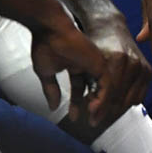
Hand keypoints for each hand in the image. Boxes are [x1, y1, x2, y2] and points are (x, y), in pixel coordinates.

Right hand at [29, 5, 106, 123]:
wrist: (50, 29)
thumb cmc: (45, 46)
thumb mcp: (46, 73)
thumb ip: (51, 90)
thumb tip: (53, 107)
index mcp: (77, 66)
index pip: (80, 88)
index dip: (77, 103)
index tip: (75, 118)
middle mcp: (89, 65)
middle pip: (96, 90)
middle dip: (94, 108)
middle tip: (92, 123)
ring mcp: (96, 63)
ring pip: (104, 89)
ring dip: (100, 106)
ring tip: (93, 120)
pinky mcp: (100, 63)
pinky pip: (106, 85)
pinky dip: (103, 98)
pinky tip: (95, 109)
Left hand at [78, 13, 151, 127]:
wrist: (110, 29)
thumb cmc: (96, 46)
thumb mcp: (88, 64)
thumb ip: (88, 87)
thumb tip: (91, 111)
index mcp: (117, 59)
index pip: (110, 93)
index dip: (100, 108)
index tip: (91, 119)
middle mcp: (133, 63)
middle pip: (121, 99)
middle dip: (107, 111)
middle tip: (95, 116)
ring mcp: (143, 66)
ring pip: (131, 100)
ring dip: (117, 108)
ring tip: (104, 109)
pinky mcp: (149, 71)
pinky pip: (140, 96)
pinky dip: (128, 101)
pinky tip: (117, 100)